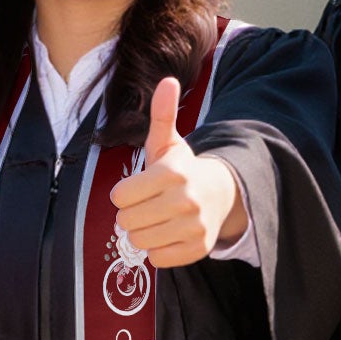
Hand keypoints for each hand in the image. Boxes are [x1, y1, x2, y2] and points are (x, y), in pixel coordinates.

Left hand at [108, 76, 244, 267]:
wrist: (220, 194)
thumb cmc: (182, 169)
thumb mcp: (168, 142)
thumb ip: (162, 114)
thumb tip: (168, 80)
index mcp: (173, 173)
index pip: (120, 197)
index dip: (123, 194)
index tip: (137, 189)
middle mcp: (186, 201)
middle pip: (126, 221)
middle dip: (131, 214)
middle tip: (147, 205)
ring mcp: (194, 227)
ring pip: (139, 242)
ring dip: (142, 233)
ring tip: (156, 219)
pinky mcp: (198, 249)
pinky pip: (157, 259)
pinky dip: (157, 250)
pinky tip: (168, 233)